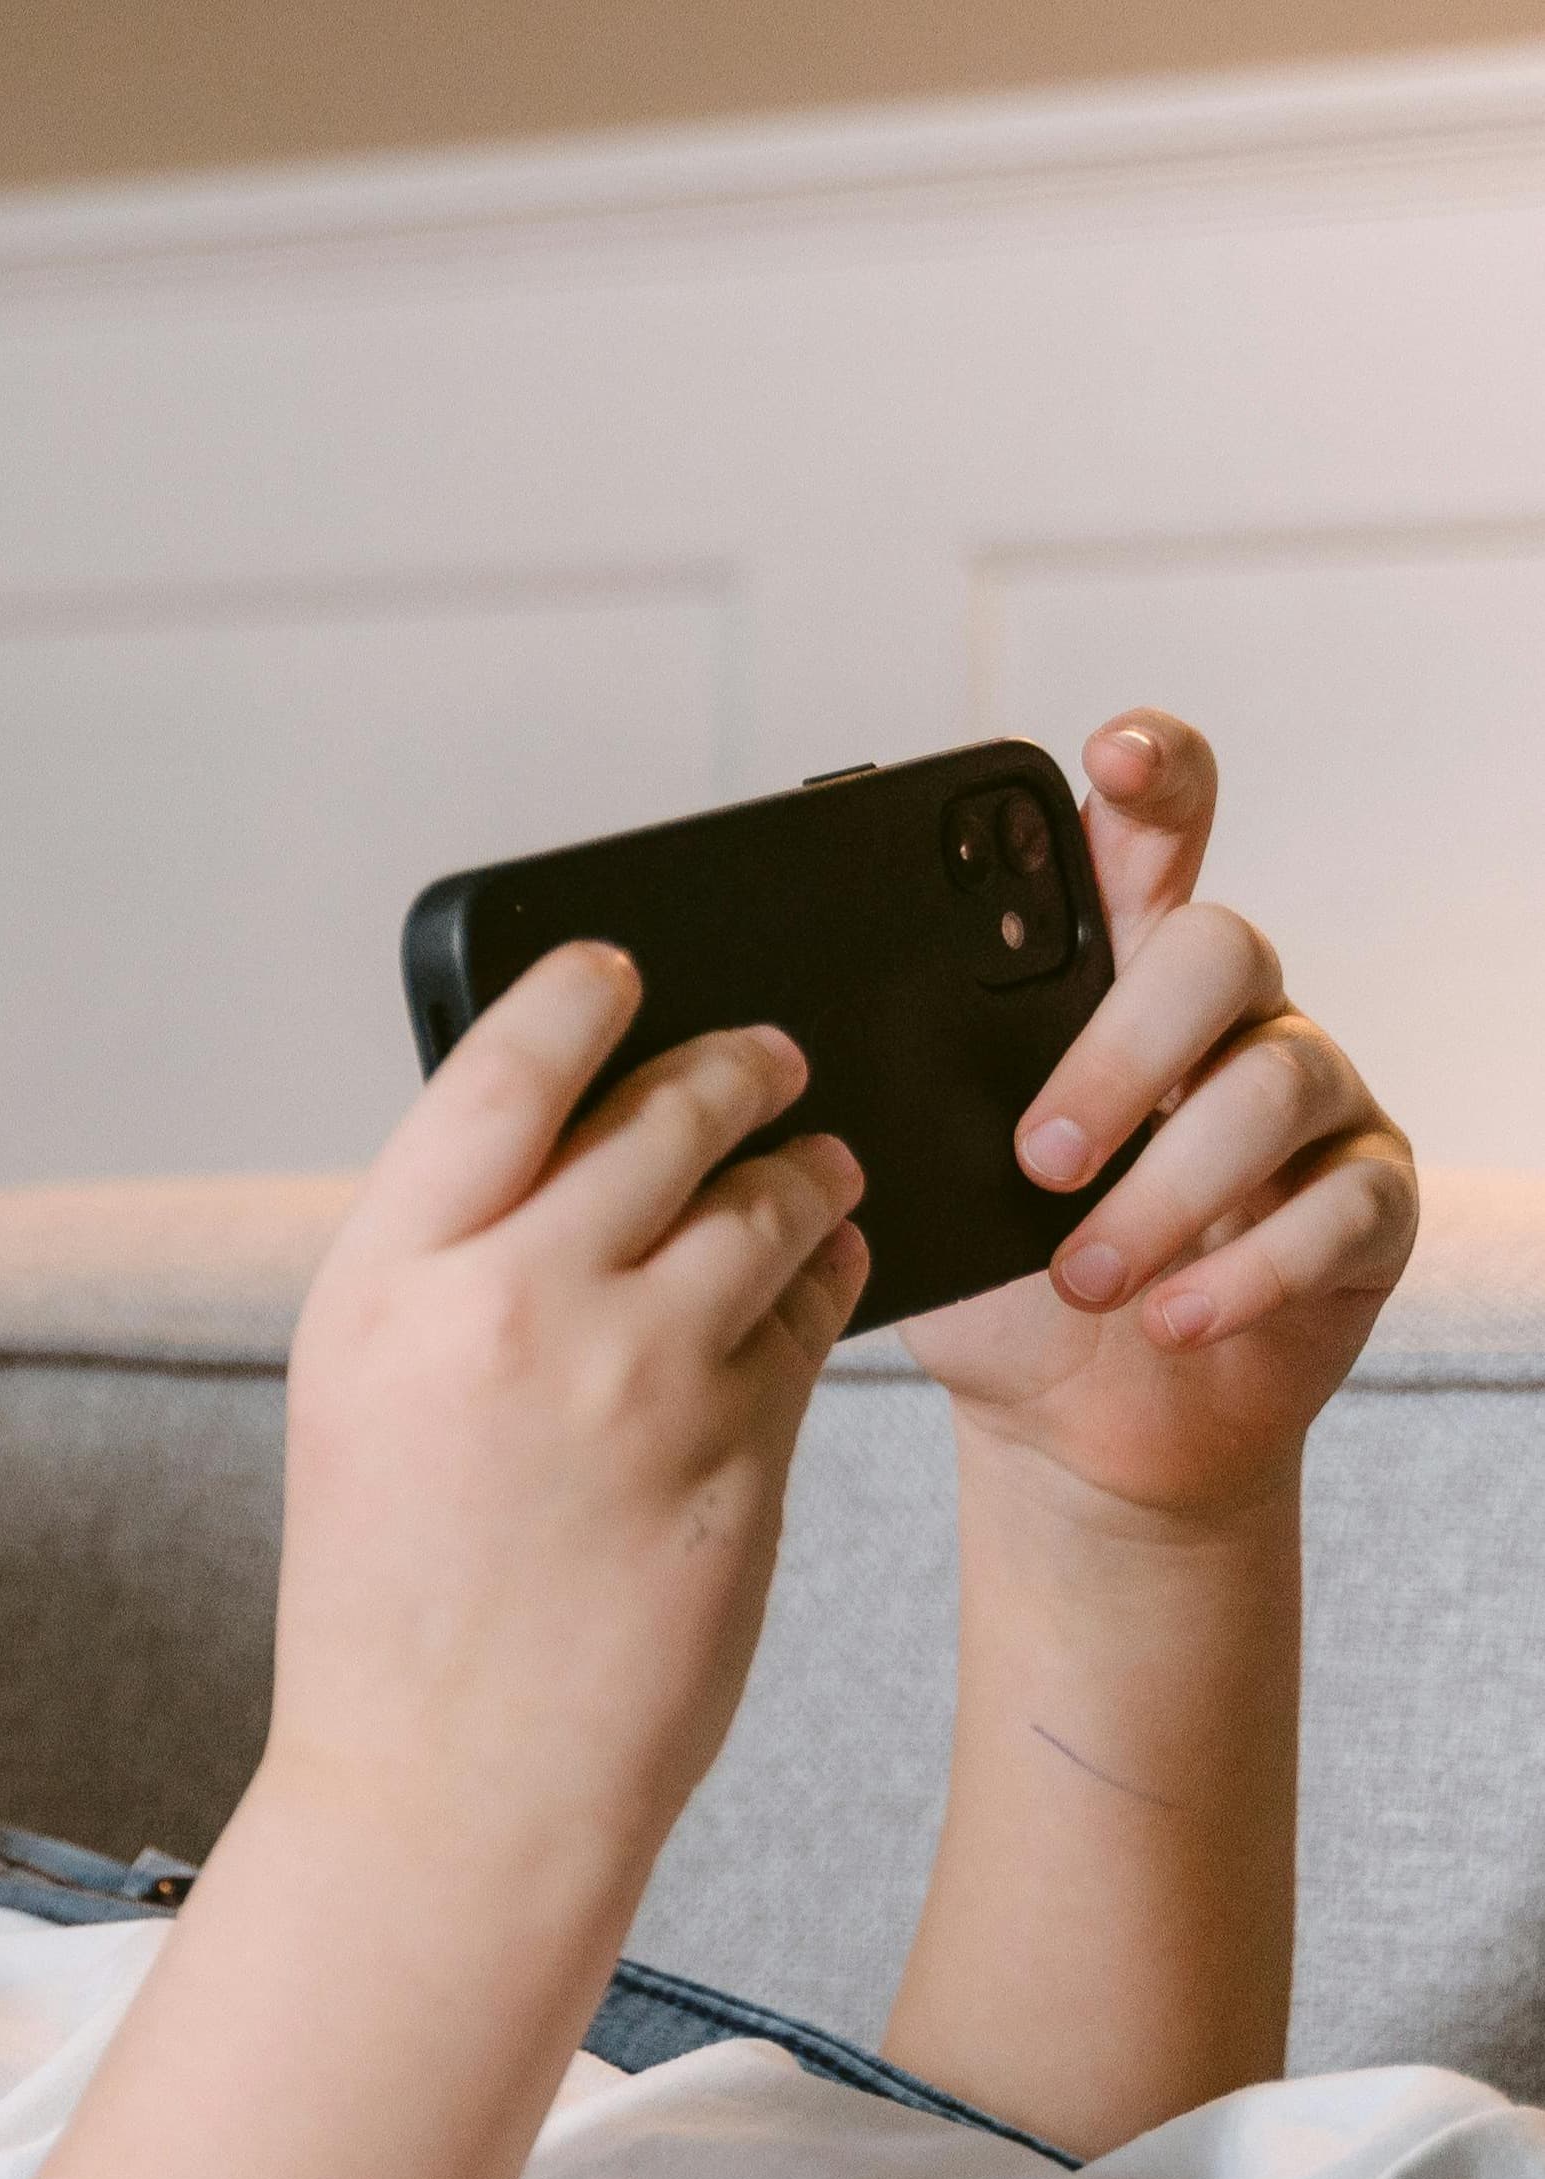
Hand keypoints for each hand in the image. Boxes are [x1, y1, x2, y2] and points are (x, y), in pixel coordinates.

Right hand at [273, 943, 866, 1850]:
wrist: (449, 1791)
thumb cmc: (393, 1604)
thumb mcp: (362, 1403)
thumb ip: (444, 1268)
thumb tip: (559, 1142)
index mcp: (383, 1285)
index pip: (500, 1069)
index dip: (577, 995)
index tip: (620, 968)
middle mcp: (506, 1306)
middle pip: (663, 1110)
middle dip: (737, 1065)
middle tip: (770, 1057)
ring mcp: (635, 1376)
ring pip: (768, 1197)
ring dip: (807, 1168)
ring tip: (818, 1172)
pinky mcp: (742, 1447)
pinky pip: (817, 1310)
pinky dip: (830, 1274)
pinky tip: (821, 1278)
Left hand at [903, 714, 1415, 1529]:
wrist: (1069, 1423)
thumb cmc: (995, 1281)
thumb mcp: (926, 1186)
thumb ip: (906, 1099)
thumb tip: (811, 1054)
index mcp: (1110, 978)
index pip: (1150, 835)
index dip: (1151, 776)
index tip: (1110, 755)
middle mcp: (1225, 1015)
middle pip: (1216, 948)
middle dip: (1119, 1055)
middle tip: (1035, 1162)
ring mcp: (1311, 1102)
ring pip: (1274, 1081)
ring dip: (1164, 1193)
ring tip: (1082, 1279)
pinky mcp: (1367, 1204)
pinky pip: (1339, 1207)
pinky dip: (1242, 1272)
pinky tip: (1170, 1320)